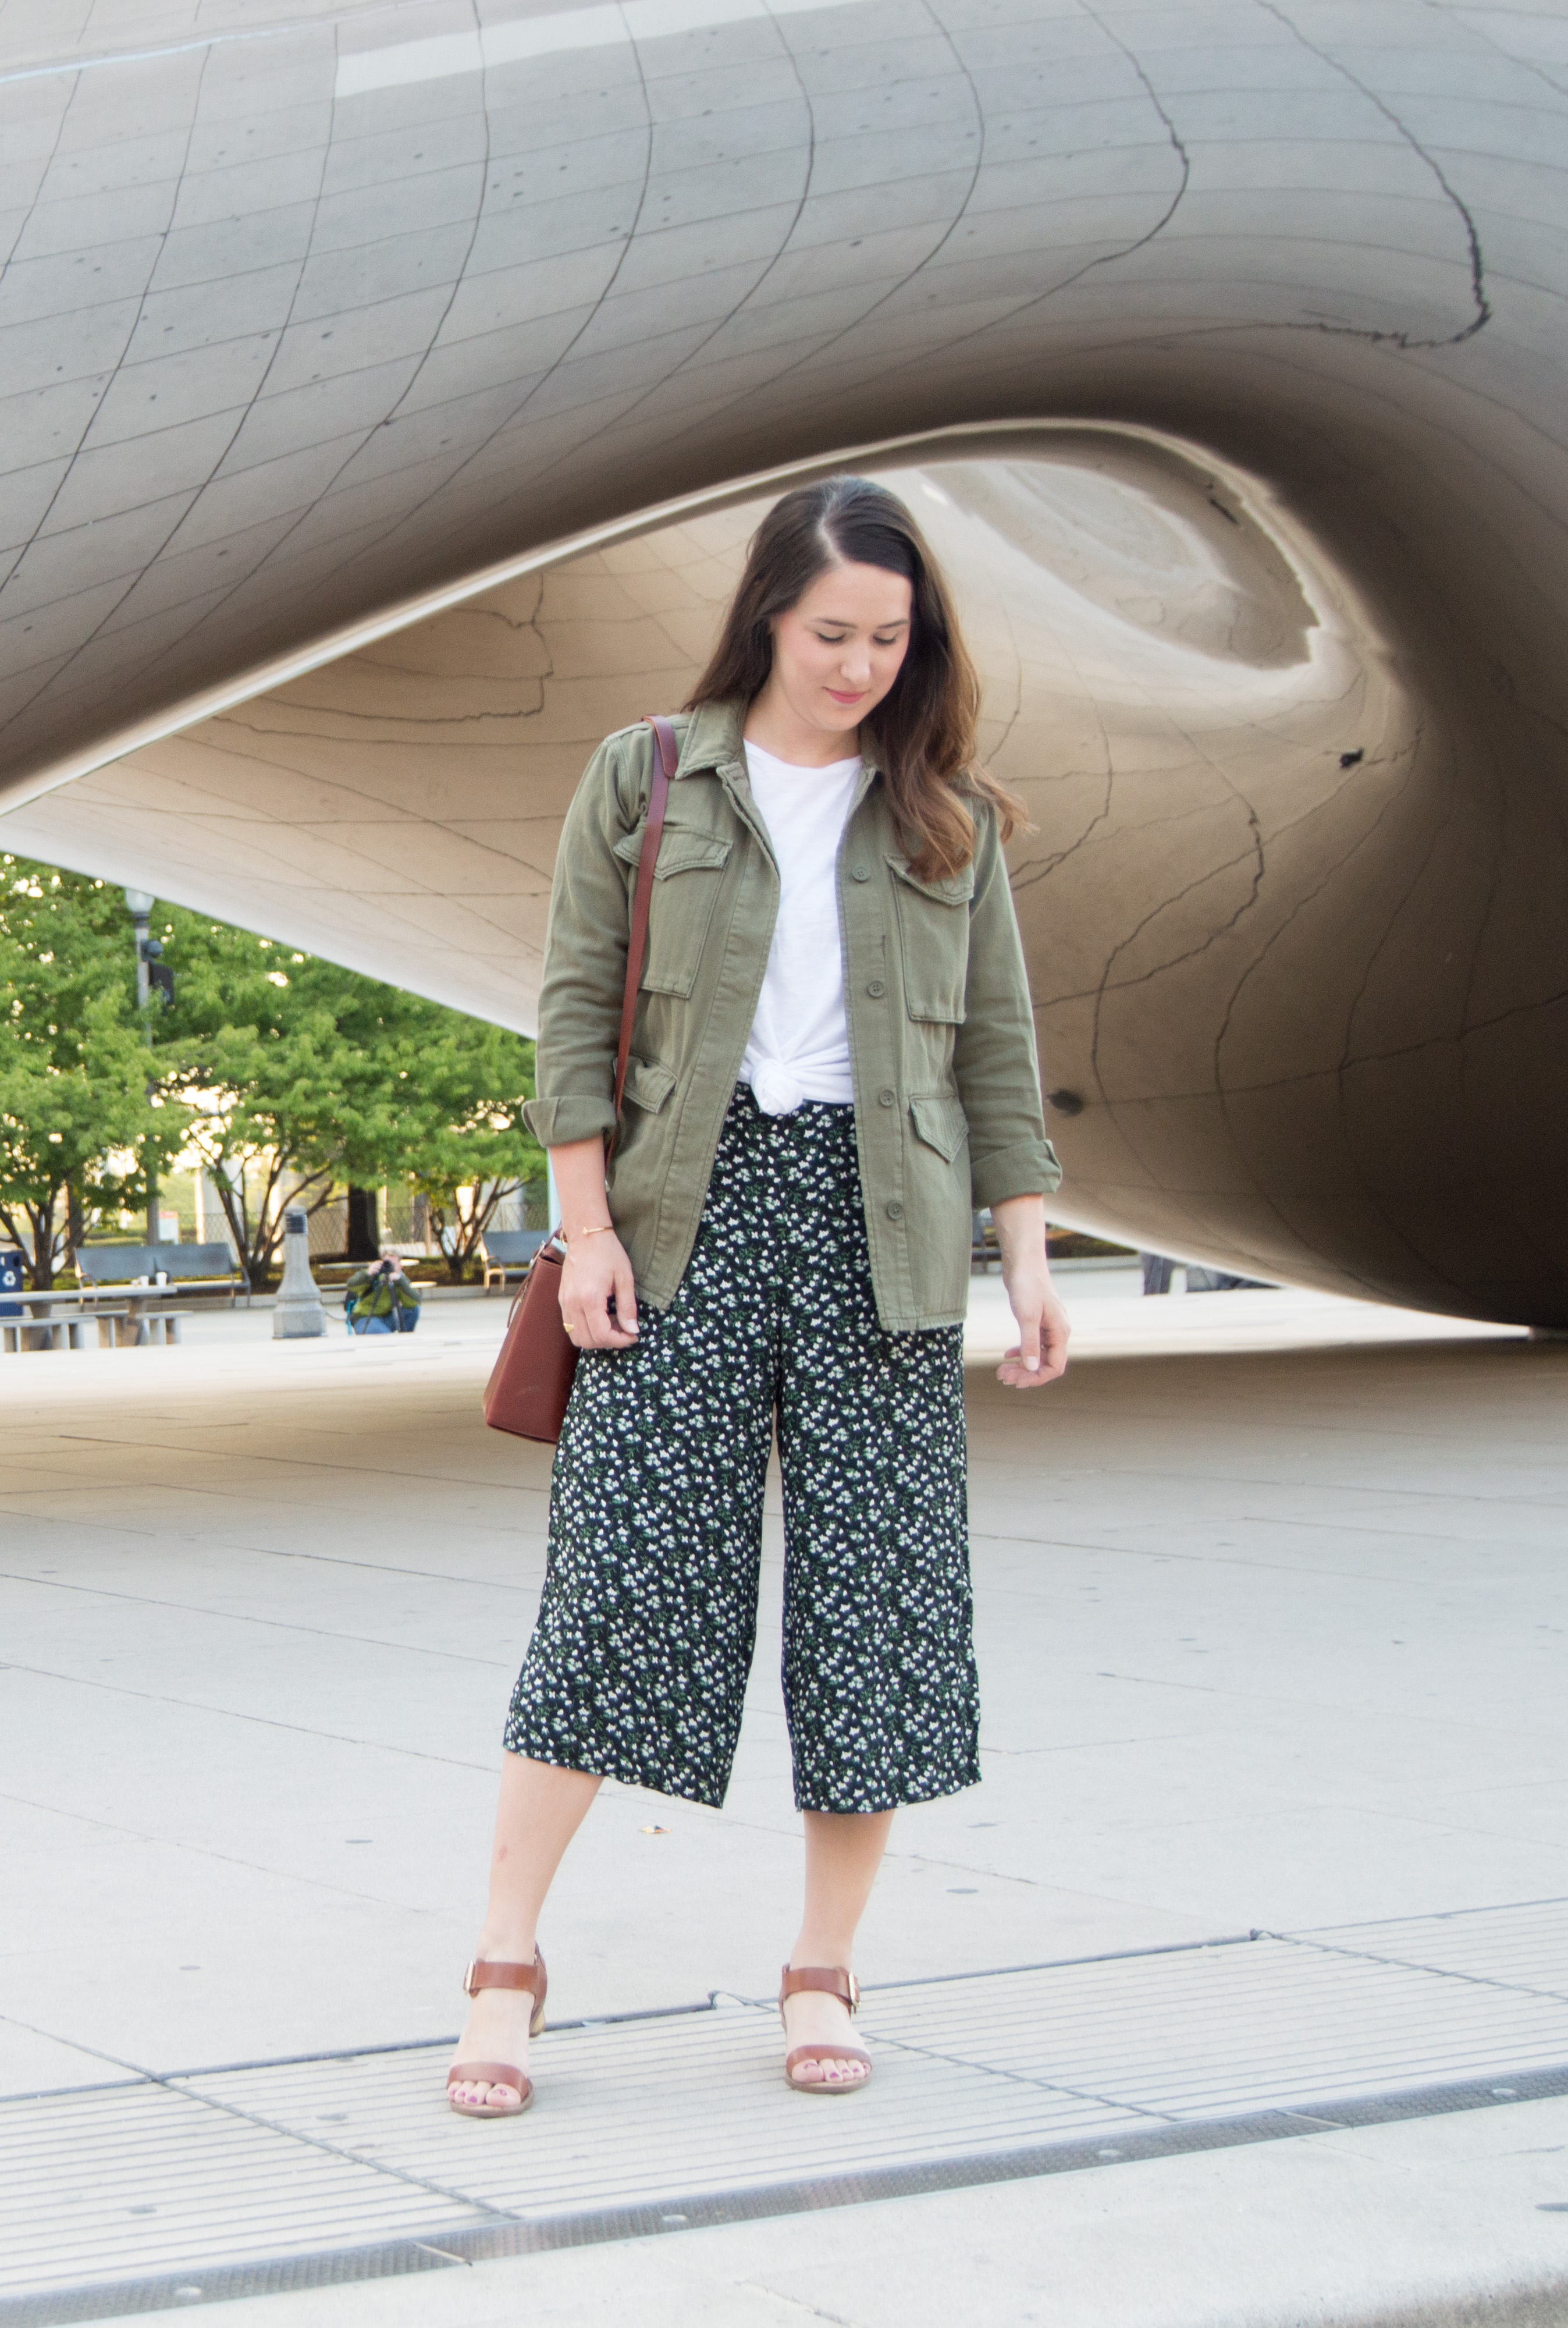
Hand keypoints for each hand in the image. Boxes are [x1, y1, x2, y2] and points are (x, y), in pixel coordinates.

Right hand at [559, 1230, 638, 1349]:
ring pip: (577, 1337)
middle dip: (609, 1342)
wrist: (586, 1236)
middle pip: (588, 1341)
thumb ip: (628, 1307)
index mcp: (590, 1298)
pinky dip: (586, 1330)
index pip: (602, 1335)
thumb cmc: (608, 1253)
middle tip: (624, 1330)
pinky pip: (571, 1326)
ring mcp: (565, 1303)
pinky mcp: (562, 1300)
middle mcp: (573, 1304)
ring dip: (596, 1338)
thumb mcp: (625, 1278)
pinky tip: (601, 1317)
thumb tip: (633, 1330)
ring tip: (613, 1323)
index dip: (620, 1341)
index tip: (633, 1335)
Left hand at [990, 1193, 1069, 1389]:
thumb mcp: (1027, 1316)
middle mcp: (1057, 1332)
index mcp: (1060, 1332)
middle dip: (1025, 1373)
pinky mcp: (1037, 1321)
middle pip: (1045, 1363)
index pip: (1055, 1366)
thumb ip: (1029, 1343)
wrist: (1023, 1262)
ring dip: (1021, 1365)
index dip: (1036, 1378)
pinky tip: (1006, 1355)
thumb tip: (1031, 1367)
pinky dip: (1020, 1352)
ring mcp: (1048, 1327)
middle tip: (1002, 1377)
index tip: (1016, 1381)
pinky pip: (1032, 1344)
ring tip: (1001, 1371)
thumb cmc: (1027, 1285)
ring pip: (1037, 1355)